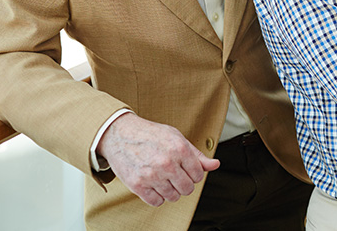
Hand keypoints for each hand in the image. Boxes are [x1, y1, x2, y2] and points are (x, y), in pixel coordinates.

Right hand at [96, 113, 219, 206]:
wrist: (121, 135)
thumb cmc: (151, 135)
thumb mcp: (177, 138)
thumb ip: (197, 154)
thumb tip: (215, 165)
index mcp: (180, 149)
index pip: (198, 175)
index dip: (194, 174)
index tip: (187, 170)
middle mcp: (167, 163)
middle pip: (187, 189)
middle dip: (185, 184)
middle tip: (176, 176)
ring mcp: (152, 175)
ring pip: (173, 197)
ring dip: (171, 191)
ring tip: (164, 179)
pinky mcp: (137, 185)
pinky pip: (156, 202)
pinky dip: (158, 197)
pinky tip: (155, 185)